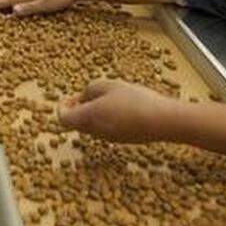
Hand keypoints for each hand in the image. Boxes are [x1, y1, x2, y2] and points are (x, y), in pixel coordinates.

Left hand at [59, 79, 177, 143]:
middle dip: (78, 109)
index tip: (67, 97)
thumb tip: (83, 97)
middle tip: (86, 95)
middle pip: (76, 123)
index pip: (63, 119)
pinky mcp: (123, 140)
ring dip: (92, 113)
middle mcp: (96, 132)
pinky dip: (106, 118)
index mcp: (88, 117)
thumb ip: (90, 90)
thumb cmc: (135, 100)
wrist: (163, 121)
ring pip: (92, 126)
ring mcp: (109, 138)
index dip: (62, 107)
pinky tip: (121, 106)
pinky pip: (106, 129)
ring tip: (107, 97)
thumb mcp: (109, 85)